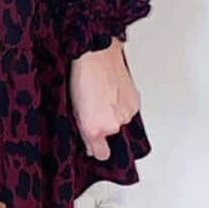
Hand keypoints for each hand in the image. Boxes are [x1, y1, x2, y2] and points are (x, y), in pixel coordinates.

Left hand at [68, 39, 140, 160]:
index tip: (94, 144)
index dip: (97, 148)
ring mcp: (126, 114)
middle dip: (104, 126)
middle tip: (94, 108)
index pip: (102, 155)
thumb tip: (91, 142)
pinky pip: (128, 111)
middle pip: (111, 136)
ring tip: (103, 96)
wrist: (98, 52)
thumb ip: (84, 130)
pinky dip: (122, 104)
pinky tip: (112, 91)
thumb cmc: (81, 74)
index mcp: (94, 128)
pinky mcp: (136, 103)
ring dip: (114, 114)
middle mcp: (113, 124)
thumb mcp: (72, 106)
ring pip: (120, 123)